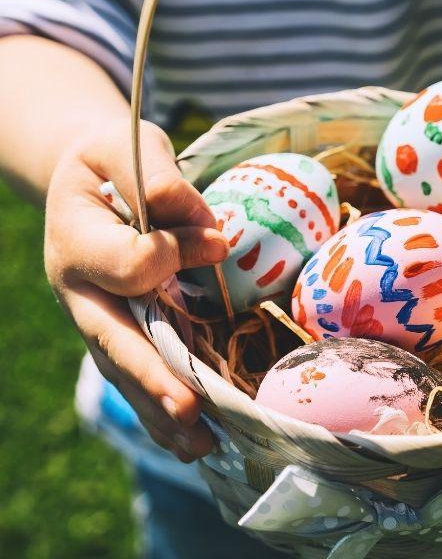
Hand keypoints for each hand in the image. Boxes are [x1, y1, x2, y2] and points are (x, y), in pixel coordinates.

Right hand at [44, 119, 228, 460]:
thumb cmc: (112, 160)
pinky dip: (162, 410)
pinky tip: (194, 441)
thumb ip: (155, 175)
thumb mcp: (125, 145)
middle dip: (153, 376)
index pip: (131, 264)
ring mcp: (96, 317)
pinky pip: (137, 375)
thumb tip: (204, 226)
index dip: (177, 254)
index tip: (215, 240)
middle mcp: (79, 289)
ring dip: (161, 412)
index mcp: (74, 238)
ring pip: (125, 372)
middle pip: (114, 341)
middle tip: (190, 409)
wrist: (88, 179)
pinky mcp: (119, 331)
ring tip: (201, 448)